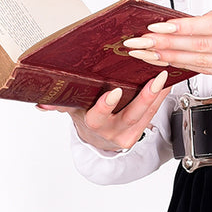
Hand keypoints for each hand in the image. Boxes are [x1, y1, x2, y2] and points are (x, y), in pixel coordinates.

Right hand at [37, 70, 170, 152]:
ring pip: (147, 113)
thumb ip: (60, 105)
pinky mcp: (144, 129)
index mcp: (95, 125)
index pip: (98, 117)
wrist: (101, 138)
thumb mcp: (73, 110)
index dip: (105, 106)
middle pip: (132, 115)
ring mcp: (131, 132)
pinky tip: (169, 81)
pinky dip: (162, 96)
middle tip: (156, 79)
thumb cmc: (87, 117)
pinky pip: (155, 113)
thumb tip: (42, 103)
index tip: (113, 92)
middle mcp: (114, 131)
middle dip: (145, 97)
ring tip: (168, 74)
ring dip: (159, 94)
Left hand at [122, 0, 211, 81]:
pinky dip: (188, 66)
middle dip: (164, 47)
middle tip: (139, 46)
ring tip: (147, 56)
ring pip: (200, 63)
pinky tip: (172, 63)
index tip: (155, 29)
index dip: (177, 30)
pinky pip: (211, 71)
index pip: (206, 28)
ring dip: (170, 59)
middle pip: (198, 49)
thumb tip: (193, 22)